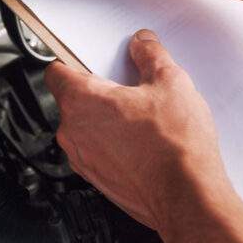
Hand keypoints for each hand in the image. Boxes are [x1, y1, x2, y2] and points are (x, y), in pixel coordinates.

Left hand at [47, 29, 230, 232]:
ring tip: (143, 118)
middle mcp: (72, 132)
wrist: (186, 197)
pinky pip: (97, 151)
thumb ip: (150, 55)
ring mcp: (82, 159)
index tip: (89, 59)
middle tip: (131, 89)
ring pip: (86, 127)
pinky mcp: (96, 179)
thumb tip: (143, 45)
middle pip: (73, 98)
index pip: (56, 70)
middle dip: (99, 91)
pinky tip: (143, 142)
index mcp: (81, 101)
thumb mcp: (170, 82)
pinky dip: (112, 144)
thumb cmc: (174, 147)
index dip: (72, 61)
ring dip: (106, 120)